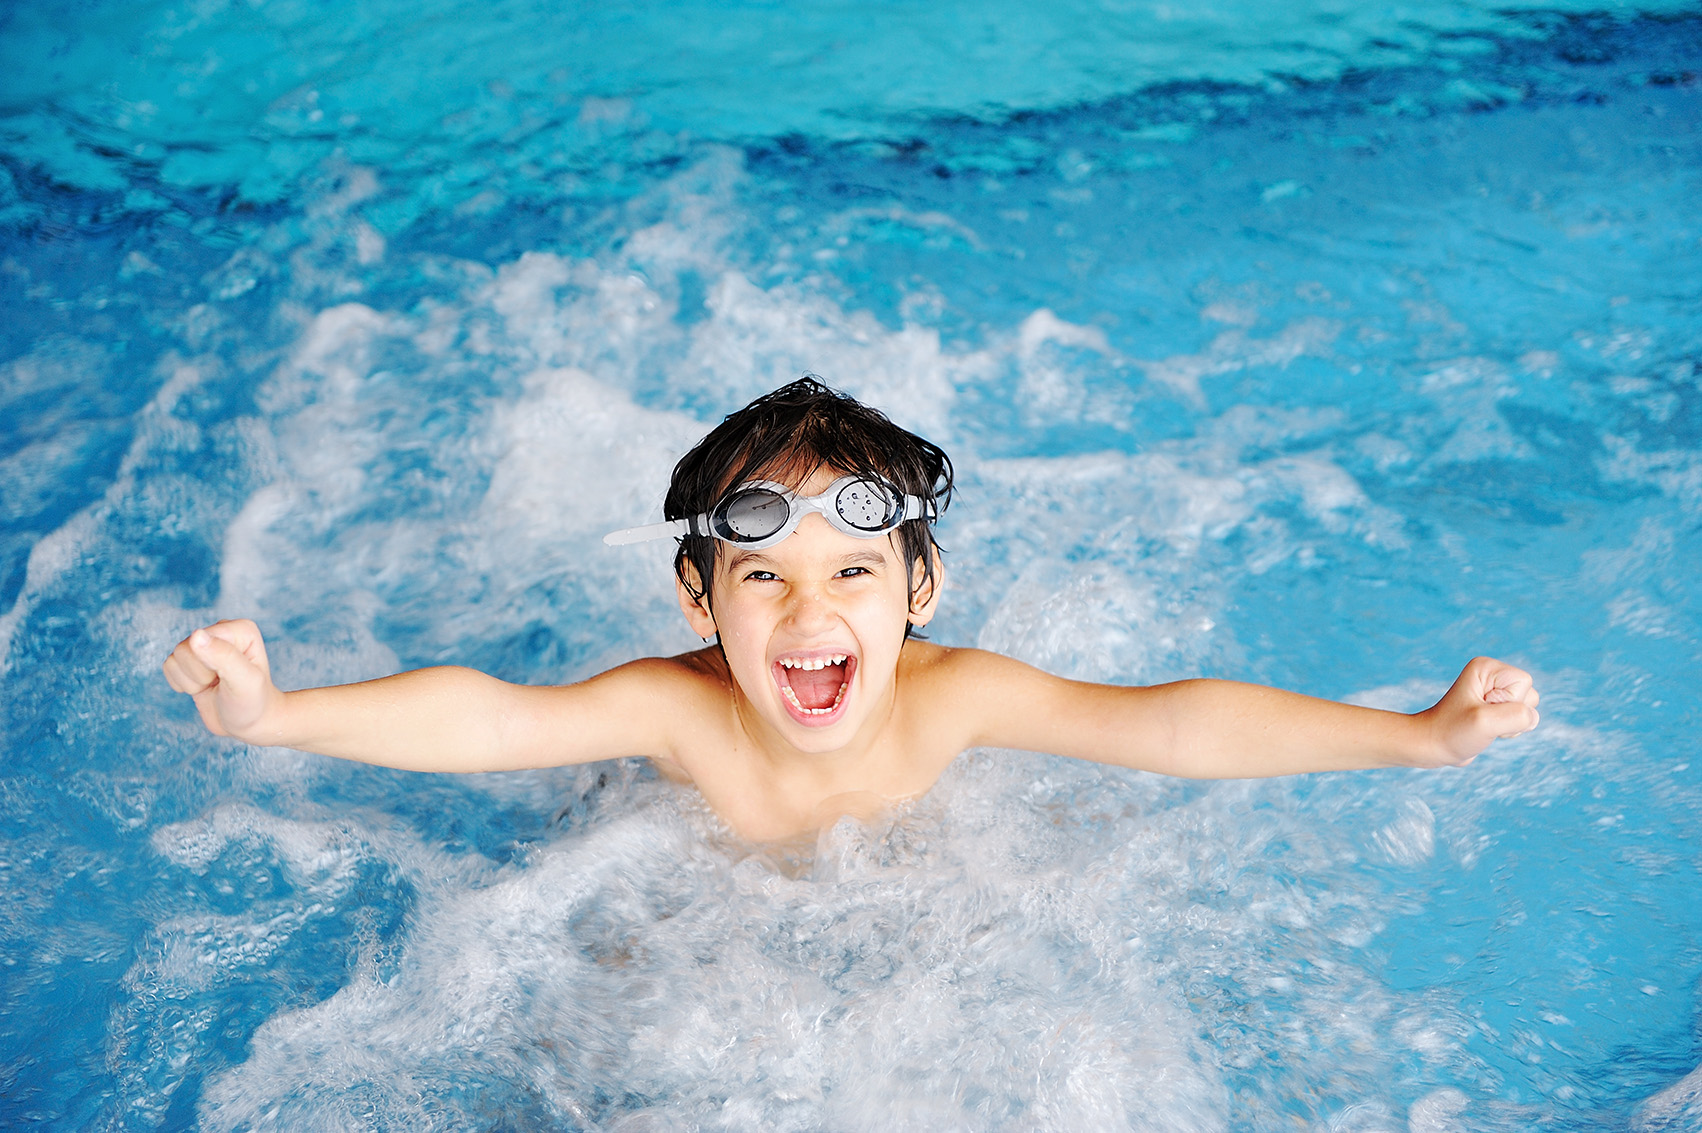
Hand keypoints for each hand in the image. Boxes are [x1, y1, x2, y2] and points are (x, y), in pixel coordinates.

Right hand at [162, 619, 284, 741]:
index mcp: (240, 629)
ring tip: (214, 685)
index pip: (203, 639)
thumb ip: (224, 657)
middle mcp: (221, 631)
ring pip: (174, 658)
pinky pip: (168, 667)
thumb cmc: (252, 702)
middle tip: (222, 683)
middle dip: (200, 675)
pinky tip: (202, 687)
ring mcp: (203, 644)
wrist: (248, 722)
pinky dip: (182, 685)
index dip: (211, 665)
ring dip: (192, 682)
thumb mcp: (245, 682)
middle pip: (184, 648)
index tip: (232, 676)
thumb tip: (196, 635)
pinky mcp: (189, 660)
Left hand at [1416, 656, 1539, 766]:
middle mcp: (1493, 676)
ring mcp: (1496, 693)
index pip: (1523, 682)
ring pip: (1529, 710)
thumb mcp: (1486, 722)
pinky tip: (1488, 732)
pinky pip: (1523, 720)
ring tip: (1484, 726)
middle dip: (1512, 715)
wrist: (1434, 746)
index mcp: (1487, 667)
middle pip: (1531, 695)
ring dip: (1513, 725)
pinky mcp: (1498, 709)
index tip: (1481, 707)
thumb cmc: (1453, 732)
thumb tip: (1531, 717)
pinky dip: (1510, 731)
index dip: (1507, 701)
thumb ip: (1517, 715)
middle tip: (1482, 718)